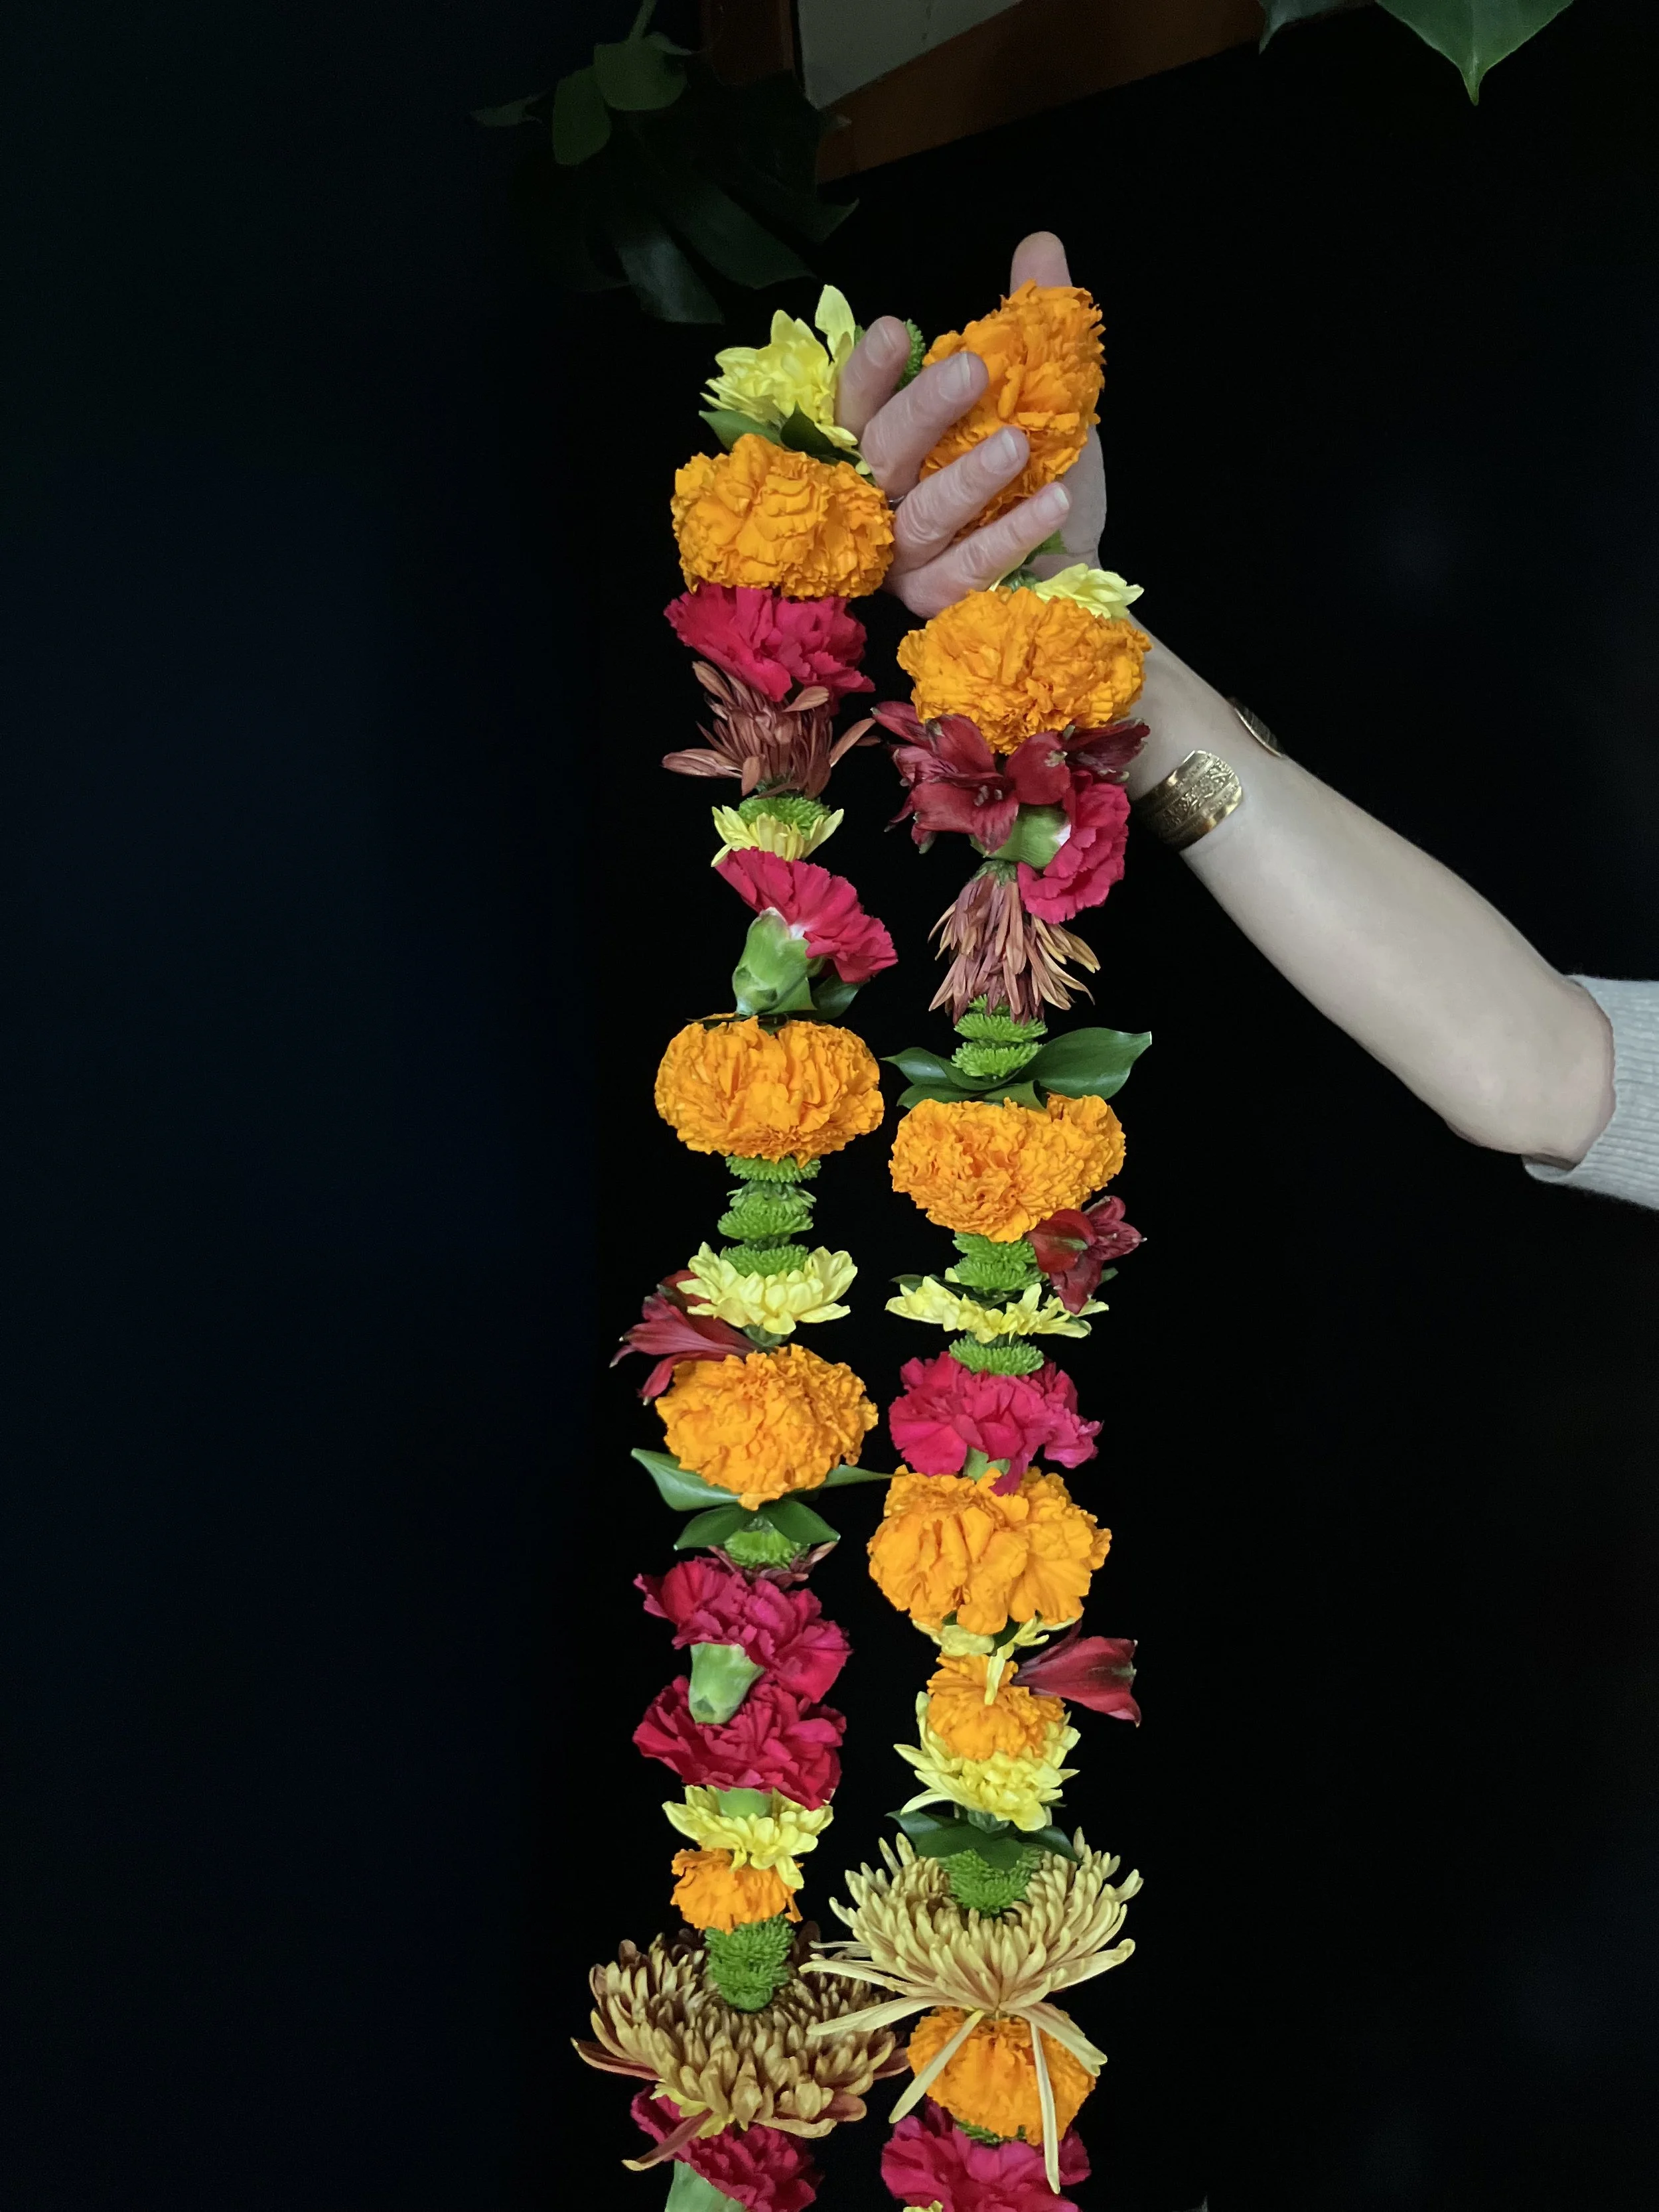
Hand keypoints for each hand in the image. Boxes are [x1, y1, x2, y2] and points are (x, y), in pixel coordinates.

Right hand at [836, 231, 1106, 618]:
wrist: (1070, 571)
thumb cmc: (1035, 481)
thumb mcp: (1044, 395)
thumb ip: (1032, 325)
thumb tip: (1041, 244)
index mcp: (890, 443)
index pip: (858, 403)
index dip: (867, 371)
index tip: (893, 329)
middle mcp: (882, 499)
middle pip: (881, 454)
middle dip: (923, 408)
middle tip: (974, 368)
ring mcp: (903, 557)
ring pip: (922, 517)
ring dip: (969, 478)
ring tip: (1019, 443)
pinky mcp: (934, 602)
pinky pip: (965, 570)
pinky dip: (1009, 534)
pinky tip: (1052, 501)